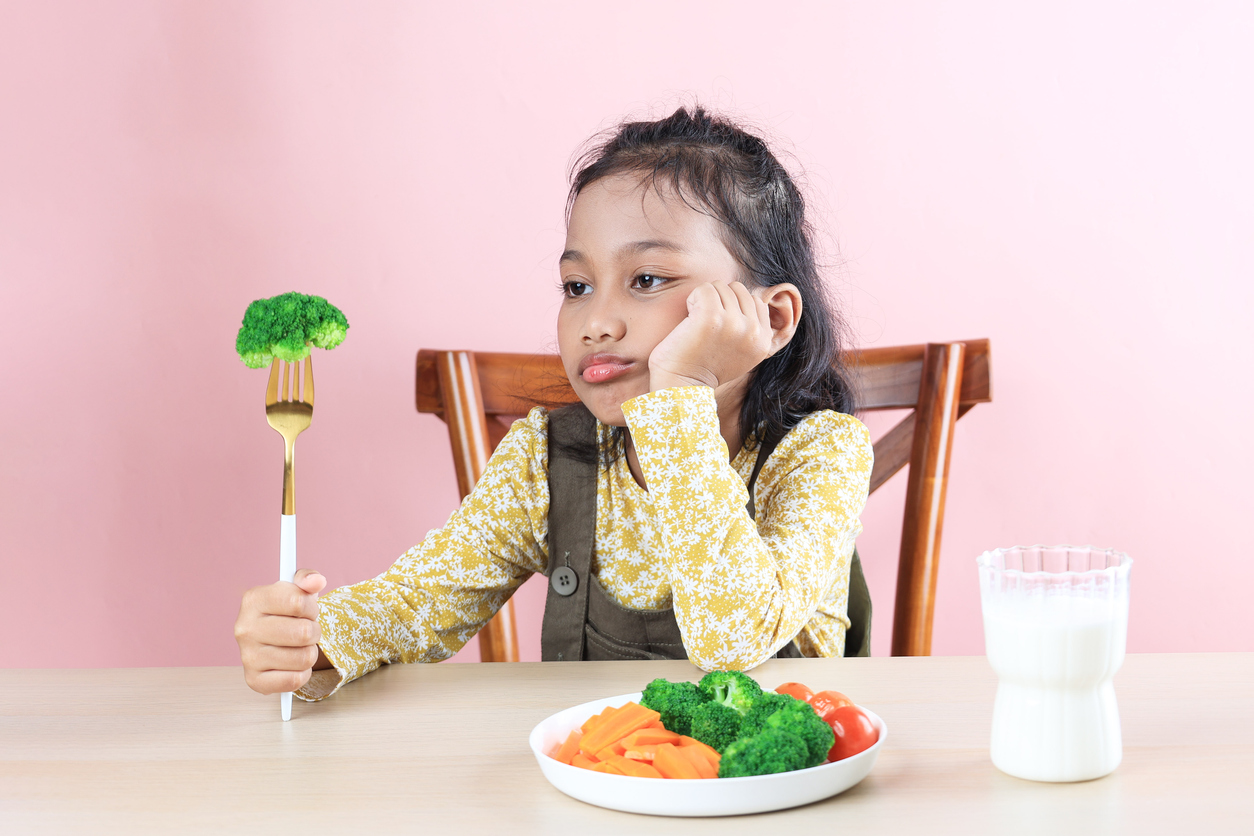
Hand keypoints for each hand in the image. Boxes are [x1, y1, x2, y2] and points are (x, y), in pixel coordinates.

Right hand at [235, 568, 327, 694]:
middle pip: (304, 632)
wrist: (270, 642)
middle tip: (306, 631)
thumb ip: (308, 579)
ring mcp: (247, 656)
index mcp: (253, 600)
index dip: (312, 607)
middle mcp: (245, 628)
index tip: (307, 610)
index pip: (299, 602)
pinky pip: (295, 679)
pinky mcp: (254, 680)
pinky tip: (292, 664)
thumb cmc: (286, 613)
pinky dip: (302, 673)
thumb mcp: (297, 589)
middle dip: (314, 631)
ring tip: (299, 647)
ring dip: (309, 653)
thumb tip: (316, 581)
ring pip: (304, 657)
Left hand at [648, 281, 773, 392]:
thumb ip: (751, 330)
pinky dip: (693, 299)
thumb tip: (752, 298)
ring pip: (721, 286)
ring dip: (705, 300)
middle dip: (720, 300)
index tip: (719, 328)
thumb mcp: (742, 354)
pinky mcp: (711, 315)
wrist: (682, 387)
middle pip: (738, 290)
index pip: (755, 300)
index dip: (734, 307)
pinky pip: (704, 288)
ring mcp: (734, 322)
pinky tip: (689, 320)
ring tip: (698, 324)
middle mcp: (753, 331)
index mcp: (764, 340)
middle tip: (706, 324)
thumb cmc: (705, 369)